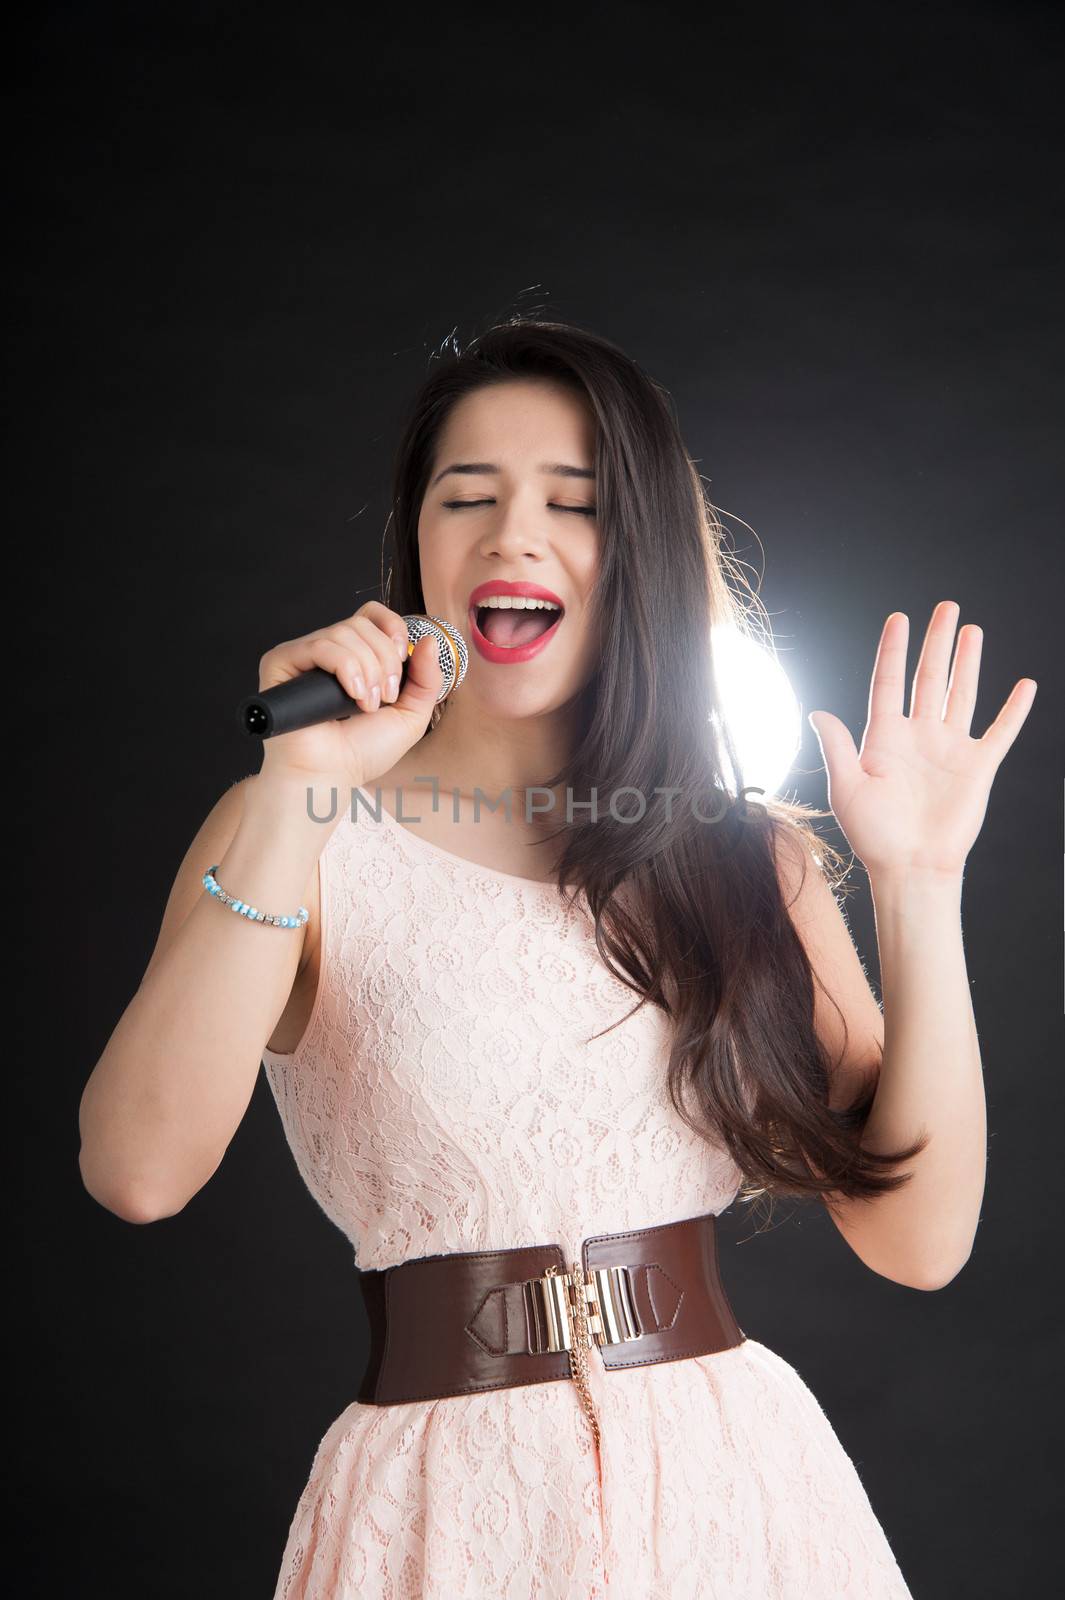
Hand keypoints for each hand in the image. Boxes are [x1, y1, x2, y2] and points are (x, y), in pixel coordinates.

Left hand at [807, 601, 1037, 877]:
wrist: (910, 867)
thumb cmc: (874, 835)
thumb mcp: (847, 788)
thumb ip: (837, 746)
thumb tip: (816, 711)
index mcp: (884, 738)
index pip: (888, 682)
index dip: (893, 650)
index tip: (899, 618)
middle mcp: (918, 736)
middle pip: (928, 678)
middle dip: (936, 643)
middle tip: (946, 608)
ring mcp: (949, 749)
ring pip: (961, 694)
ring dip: (968, 663)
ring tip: (972, 630)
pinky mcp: (977, 767)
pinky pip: (1000, 731)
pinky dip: (1014, 709)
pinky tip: (1024, 685)